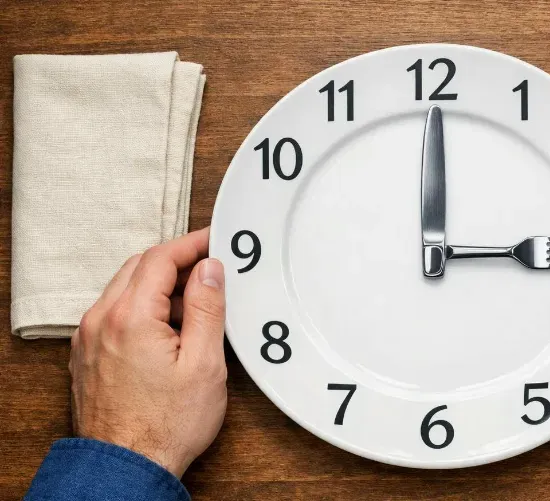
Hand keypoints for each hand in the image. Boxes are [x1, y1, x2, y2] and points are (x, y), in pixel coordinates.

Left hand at [69, 227, 226, 477]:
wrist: (127, 466)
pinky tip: (167, 328)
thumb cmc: (166, 425)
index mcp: (130, 317)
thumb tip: (209, 270)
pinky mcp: (88, 355)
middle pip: (139, 267)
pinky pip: (114, 313)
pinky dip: (142, 307)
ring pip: (124, 289)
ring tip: (194, 303)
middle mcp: (101, 321)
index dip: (191, 243)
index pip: (160, 258)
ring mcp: (89, 338)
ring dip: (159, 285)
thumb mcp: (204, 363)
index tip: (214, 240)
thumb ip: (206, 309)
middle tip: (209, 267)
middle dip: (176, 261)